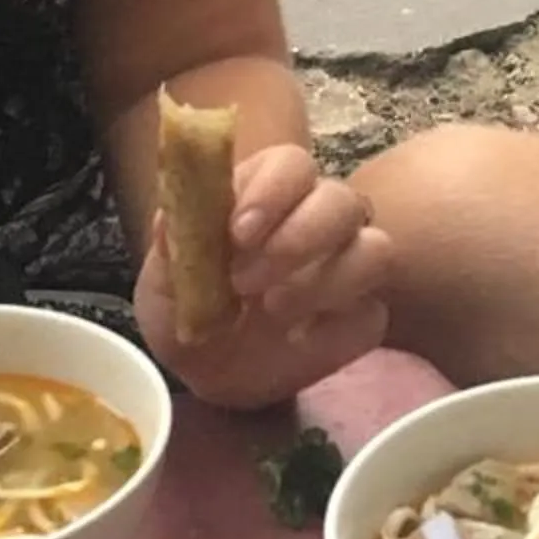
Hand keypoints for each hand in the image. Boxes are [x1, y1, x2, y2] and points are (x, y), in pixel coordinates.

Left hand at [134, 142, 388, 409]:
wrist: (208, 374)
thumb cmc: (188, 308)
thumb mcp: (163, 283)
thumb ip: (173, 247)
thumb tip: (171, 220)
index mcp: (268, 193)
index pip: (292, 164)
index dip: (273, 190)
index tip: (239, 232)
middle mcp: (318, 218)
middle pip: (343, 199)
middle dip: (299, 238)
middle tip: (247, 282)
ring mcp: (348, 266)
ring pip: (375, 248)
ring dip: (325, 279)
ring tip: (274, 311)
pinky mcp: (363, 316)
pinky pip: (373, 309)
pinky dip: (336, 324)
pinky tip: (297, 339)